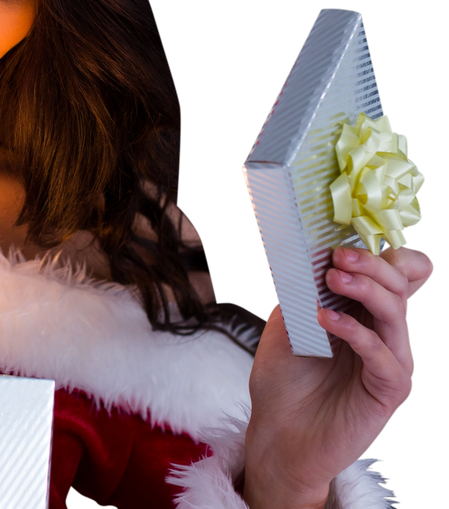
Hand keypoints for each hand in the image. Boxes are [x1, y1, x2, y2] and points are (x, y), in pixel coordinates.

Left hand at [242, 244, 434, 508]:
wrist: (277, 435)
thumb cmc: (283, 381)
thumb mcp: (284, 324)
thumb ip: (299, 292)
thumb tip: (303, 255)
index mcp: (364, 314)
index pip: (392, 277)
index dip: (383, 255)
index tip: (347, 239)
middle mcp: (383, 335)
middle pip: (399, 289)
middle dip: (372, 265)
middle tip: (338, 256)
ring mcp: (389, 363)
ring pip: (396, 316)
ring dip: (367, 290)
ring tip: (334, 277)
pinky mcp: (387, 391)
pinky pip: (385, 358)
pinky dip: (358, 333)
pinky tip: (327, 320)